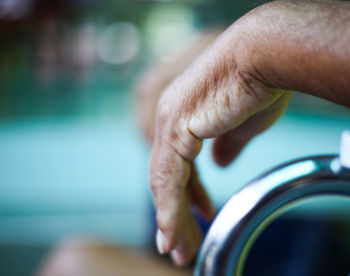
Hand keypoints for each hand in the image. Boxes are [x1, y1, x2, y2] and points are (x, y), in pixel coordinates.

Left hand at [150, 22, 290, 264]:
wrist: (261, 57)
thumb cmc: (255, 85)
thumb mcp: (240, 125)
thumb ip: (226, 144)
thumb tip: (221, 162)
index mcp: (180, 118)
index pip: (177, 166)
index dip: (187, 194)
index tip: (198, 214)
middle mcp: (167, 120)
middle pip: (166, 179)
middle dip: (175, 215)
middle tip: (180, 245)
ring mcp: (168, 124)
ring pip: (164, 184)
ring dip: (172, 220)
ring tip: (178, 250)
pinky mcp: (176, 129)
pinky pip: (168, 179)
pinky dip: (170, 208)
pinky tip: (172, 232)